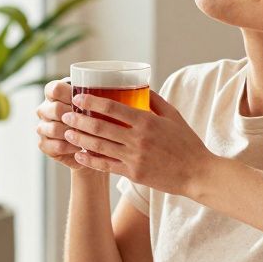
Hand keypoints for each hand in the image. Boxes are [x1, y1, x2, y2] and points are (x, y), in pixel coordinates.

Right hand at [35, 79, 85, 169]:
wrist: (88, 142)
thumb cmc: (93, 118)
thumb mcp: (93, 105)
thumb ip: (94, 99)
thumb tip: (108, 95)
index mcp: (54, 95)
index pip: (54, 89)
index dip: (69, 94)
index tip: (83, 102)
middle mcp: (44, 110)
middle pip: (55, 109)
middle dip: (76, 117)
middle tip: (91, 122)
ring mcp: (42, 127)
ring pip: (54, 128)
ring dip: (73, 133)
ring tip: (88, 137)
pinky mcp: (44, 144)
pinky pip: (56, 145)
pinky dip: (71, 147)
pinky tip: (81, 147)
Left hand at [61, 90, 212, 194]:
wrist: (197, 173)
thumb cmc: (187, 142)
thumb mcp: (173, 116)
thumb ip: (155, 101)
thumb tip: (140, 87)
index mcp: (147, 121)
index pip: (113, 108)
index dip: (92, 102)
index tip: (78, 97)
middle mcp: (138, 139)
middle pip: (101, 127)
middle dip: (79, 120)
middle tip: (65, 114)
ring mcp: (134, 158)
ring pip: (100, 146)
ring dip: (80, 138)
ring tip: (66, 132)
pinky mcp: (133, 174)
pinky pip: (106, 165)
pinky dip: (90, 160)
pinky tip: (79, 154)